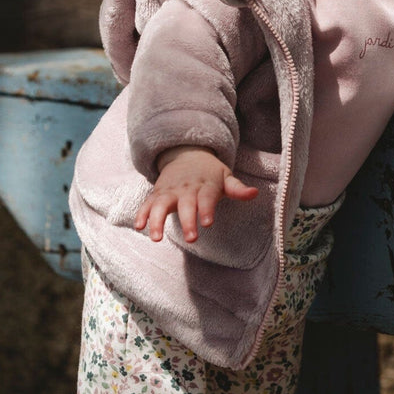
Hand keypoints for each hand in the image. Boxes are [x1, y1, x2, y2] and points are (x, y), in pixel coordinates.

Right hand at [133, 147, 257, 242]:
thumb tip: (255, 193)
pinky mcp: (157, 194)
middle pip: (185, 205)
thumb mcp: (226, 177)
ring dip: (157, 221)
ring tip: (156, 238)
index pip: (207, 198)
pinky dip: (142, 214)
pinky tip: (139, 227)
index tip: (208, 223)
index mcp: (205, 186)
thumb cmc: (210, 173)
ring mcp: (170, 191)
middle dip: (187, 221)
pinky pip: (148, 204)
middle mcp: (186, 189)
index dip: (207, 210)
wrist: (187, 154)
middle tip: (191, 238)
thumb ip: (238, 189)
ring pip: (161, 205)